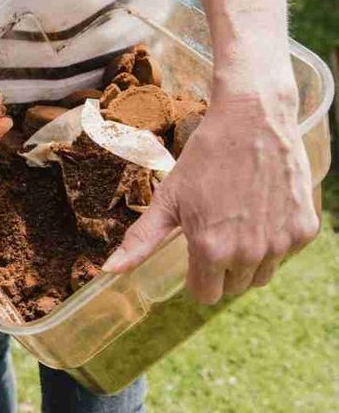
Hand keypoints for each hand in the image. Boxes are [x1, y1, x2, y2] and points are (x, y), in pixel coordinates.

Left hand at [102, 91, 318, 303]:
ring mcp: (281, 244)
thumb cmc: (205, 158)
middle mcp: (249, 253)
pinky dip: (275, 240)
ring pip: (261, 276)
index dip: (196, 276)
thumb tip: (110, 270)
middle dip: (221, 268)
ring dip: (249, 260)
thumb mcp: (168, 198)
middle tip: (216, 230)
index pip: (204, 294)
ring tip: (237, 222)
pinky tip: (262, 210)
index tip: (195, 253)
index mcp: (211, 249)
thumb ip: (141, 240)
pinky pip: (286, 253)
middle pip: (233, 288)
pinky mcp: (304, 230)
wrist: (252, 121)